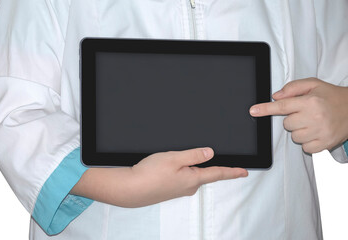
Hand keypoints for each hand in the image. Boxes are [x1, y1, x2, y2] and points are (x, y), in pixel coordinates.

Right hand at [71, 147, 247, 207]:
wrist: (131, 189)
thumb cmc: (150, 174)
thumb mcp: (174, 158)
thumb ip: (194, 155)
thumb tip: (210, 153)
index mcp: (193, 179)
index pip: (218, 173)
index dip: (233, 172)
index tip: (244, 172)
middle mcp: (189, 187)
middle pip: (205, 173)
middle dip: (208, 165)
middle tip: (210, 156)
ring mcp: (179, 189)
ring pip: (192, 174)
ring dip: (192, 166)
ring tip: (183, 158)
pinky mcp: (170, 189)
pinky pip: (182, 177)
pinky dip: (182, 170)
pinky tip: (172, 166)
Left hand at [249, 78, 347, 153]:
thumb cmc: (331, 96)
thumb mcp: (313, 84)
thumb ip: (292, 88)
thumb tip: (275, 97)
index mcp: (311, 101)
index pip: (283, 106)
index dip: (266, 109)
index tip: (253, 111)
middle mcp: (315, 117)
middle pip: (287, 124)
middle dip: (293, 119)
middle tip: (306, 113)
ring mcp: (321, 132)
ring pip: (295, 137)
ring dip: (300, 131)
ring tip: (313, 123)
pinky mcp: (325, 144)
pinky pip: (305, 148)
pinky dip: (308, 142)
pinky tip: (316, 132)